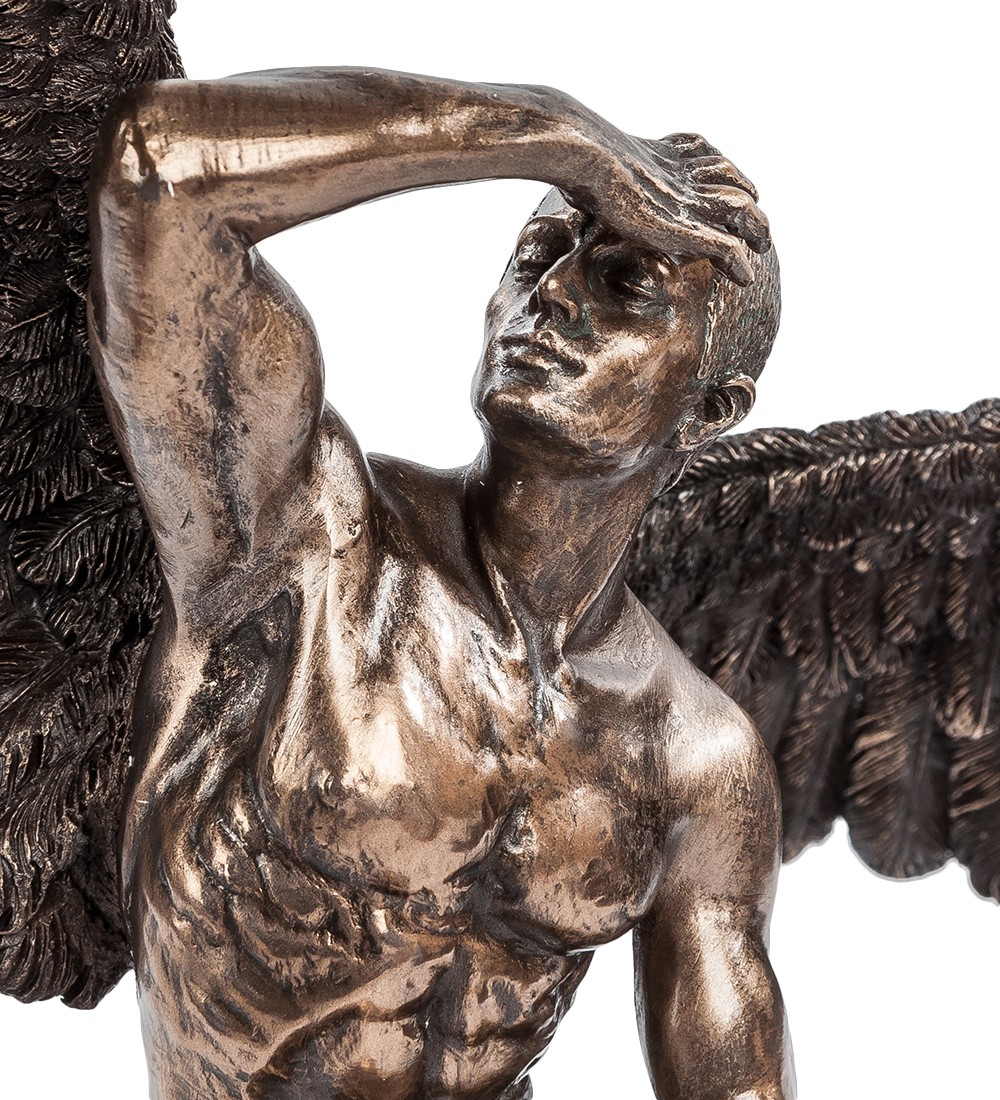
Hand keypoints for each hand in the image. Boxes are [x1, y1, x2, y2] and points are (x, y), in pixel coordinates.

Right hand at [579, 130, 770, 284]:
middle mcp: (685, 173)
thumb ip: (597, 171)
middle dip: (748, 195)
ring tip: (763, 246)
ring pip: (742, 208)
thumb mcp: (592, 159)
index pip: (704, 155)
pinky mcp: (687, 228)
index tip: (731, 187)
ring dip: (757, 227)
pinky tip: (746, 278)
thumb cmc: (580, 158)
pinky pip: (727, 248)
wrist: (592, 156)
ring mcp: (690, 199)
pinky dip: (739, 264)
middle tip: (756, 220)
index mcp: (663, 154)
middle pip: (730, 176)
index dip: (721, 172)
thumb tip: (575, 184)